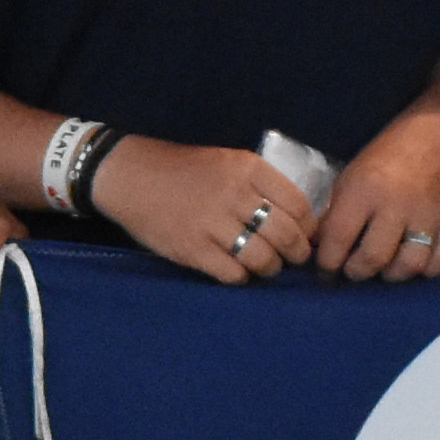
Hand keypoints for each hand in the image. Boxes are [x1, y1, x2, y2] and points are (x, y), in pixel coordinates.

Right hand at [91, 134, 296, 284]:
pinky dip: (241, 277)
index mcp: (248, 169)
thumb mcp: (228, 163)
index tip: (304, 236)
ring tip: (264, 266)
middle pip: (286, 235)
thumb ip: (261, 186)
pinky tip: (236, 270)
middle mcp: (234, 194)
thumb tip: (298, 222)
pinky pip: (233, 274)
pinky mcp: (192, 248)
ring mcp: (212, 223)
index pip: (298, 205)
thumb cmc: (184, 171)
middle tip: (291, 258)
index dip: (308, 227)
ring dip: (270, 268)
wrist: (131, 176)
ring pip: (263, 259)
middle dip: (296, 253)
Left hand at [307, 108, 439, 282]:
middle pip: (374, 257)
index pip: (338, 239)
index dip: (328, 264)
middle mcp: (397, 203)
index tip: (327, 272)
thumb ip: (333, 217)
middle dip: (358, 273)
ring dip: (393, 275)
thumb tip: (318, 252)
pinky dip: (430, 269)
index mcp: (363, 190)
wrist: (430, 139)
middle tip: (355, 271)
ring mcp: (429, 213)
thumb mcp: (347, 181)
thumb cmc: (381, 163)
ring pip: (411, 264)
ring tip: (385, 269)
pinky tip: (418, 263)